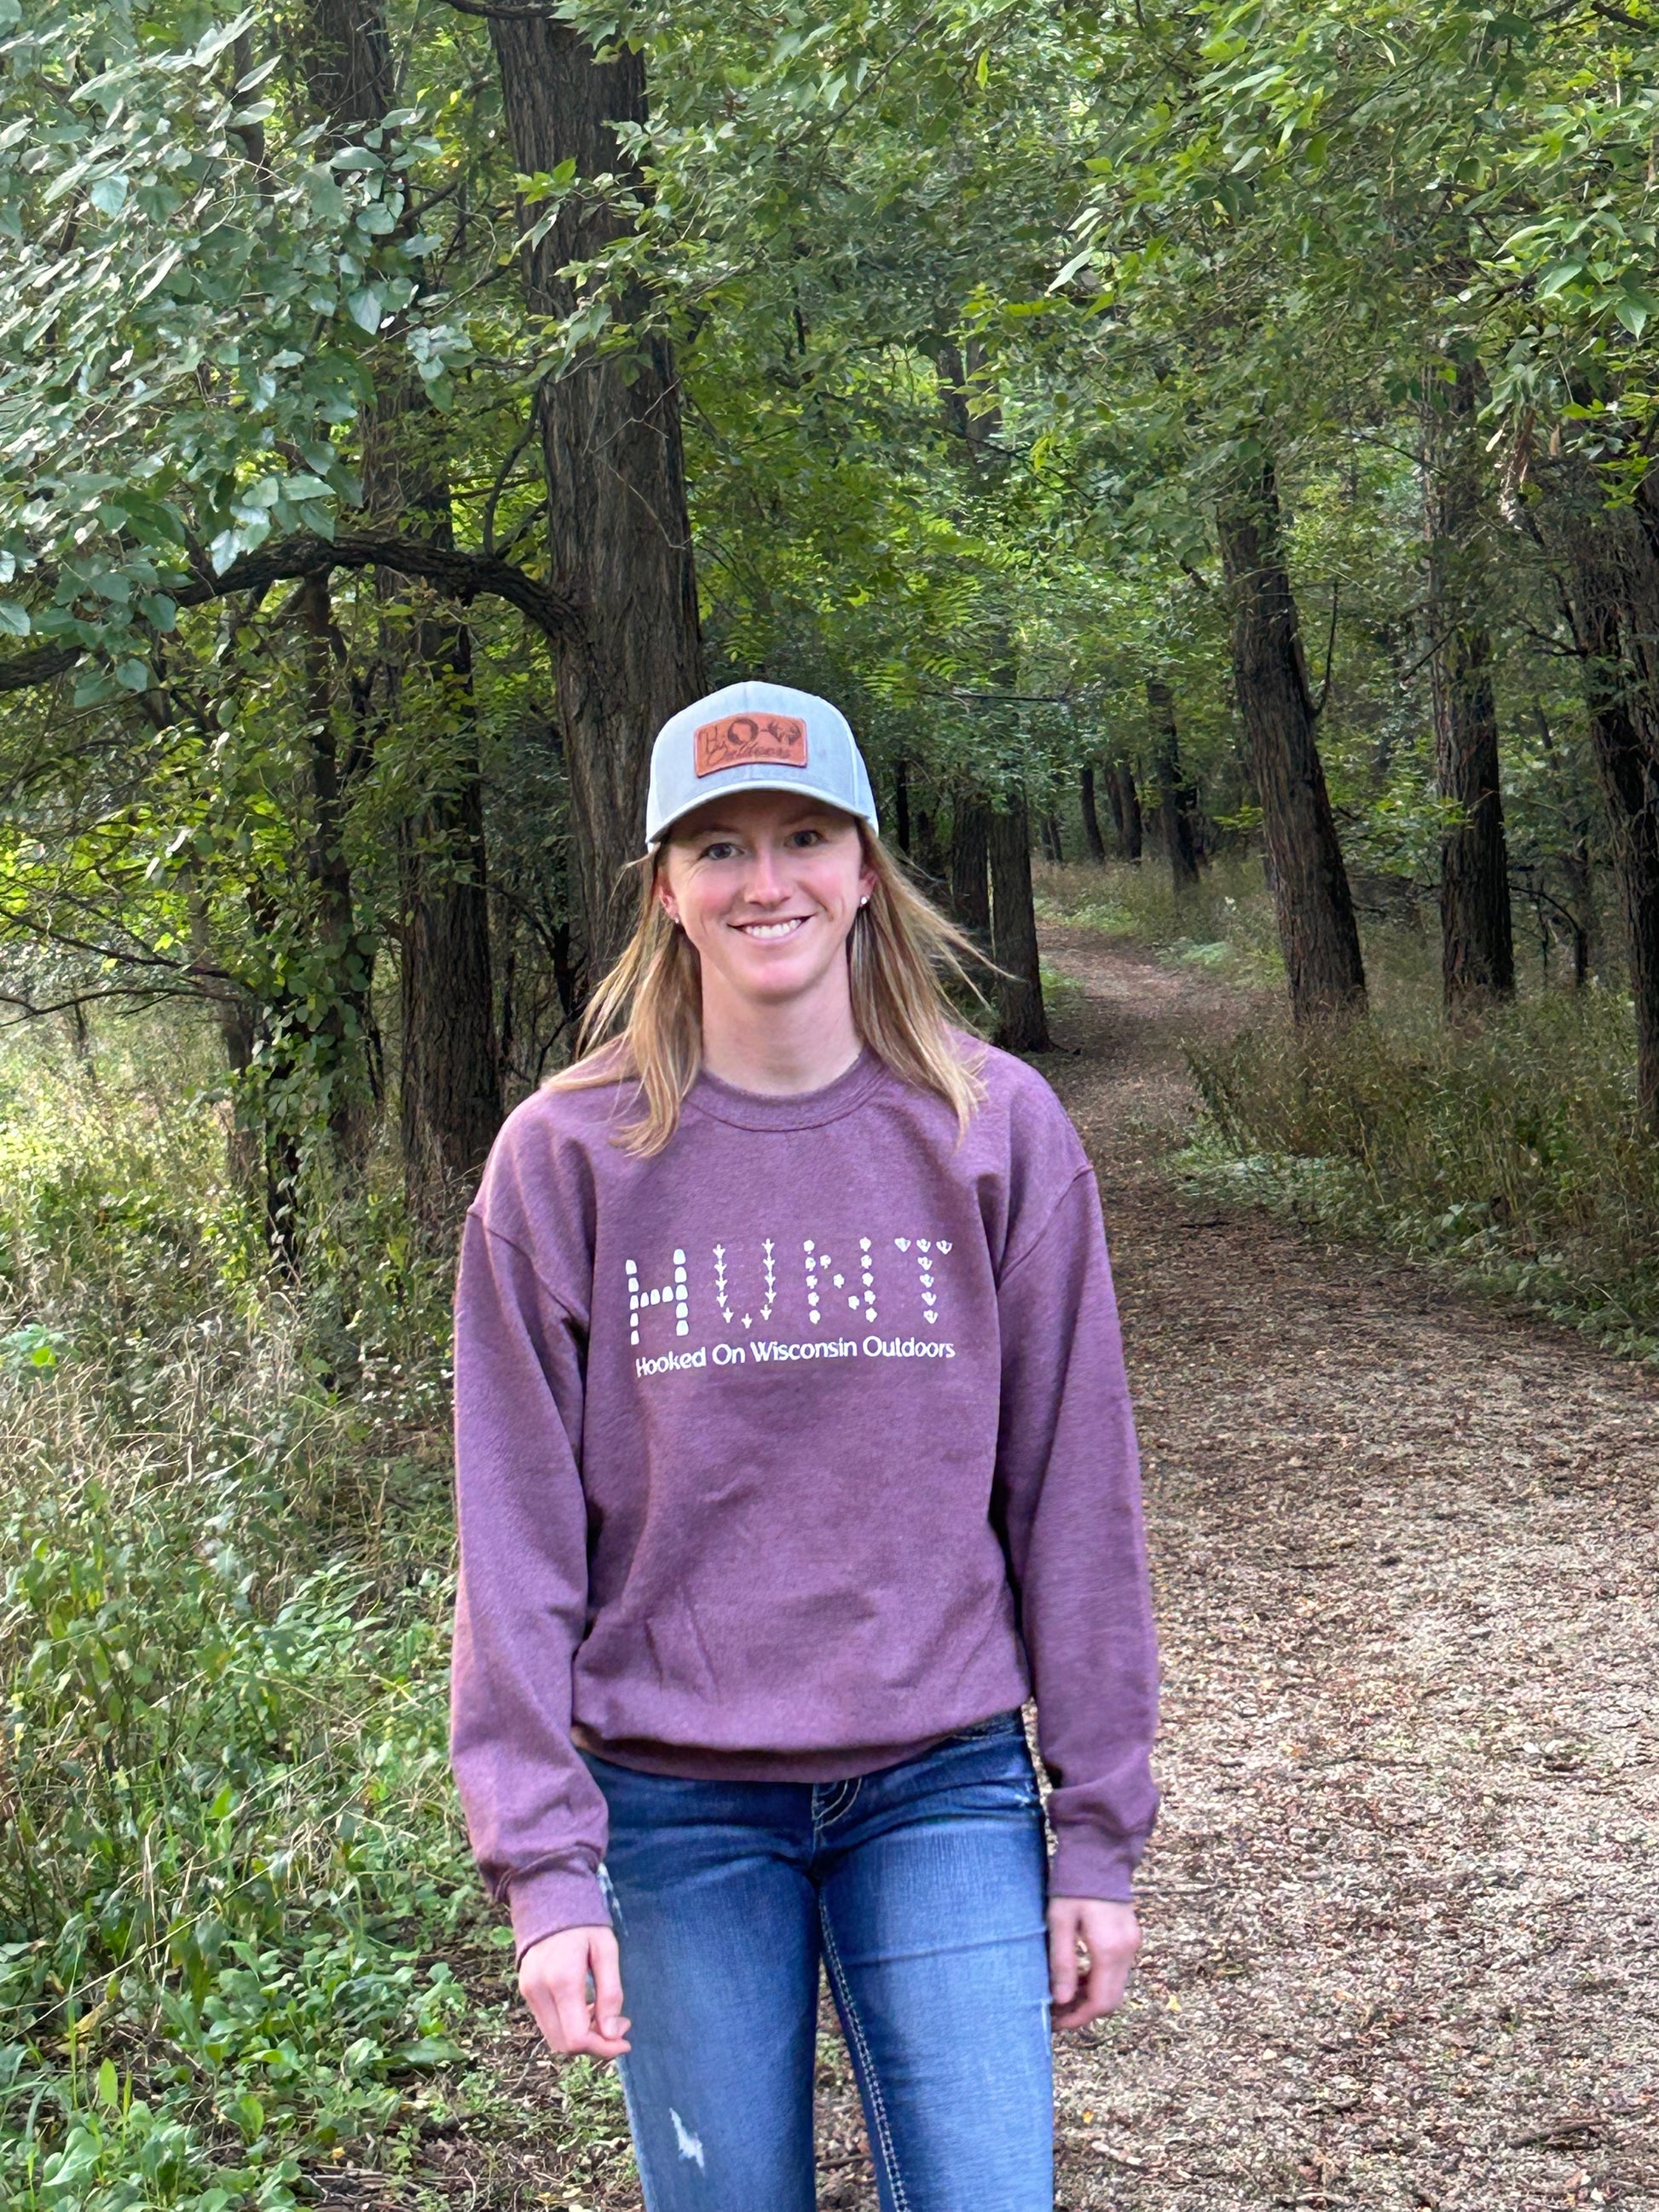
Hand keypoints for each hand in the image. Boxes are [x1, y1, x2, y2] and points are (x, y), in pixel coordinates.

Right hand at [518, 1924, 630, 2059]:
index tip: (626, 2041)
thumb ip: (611, 1993)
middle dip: (595, 2045)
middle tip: (619, 2028)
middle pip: (564, 2044)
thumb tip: (614, 2034)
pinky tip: (585, 2009)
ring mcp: (528, 1992)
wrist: (549, 1899)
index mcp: (562, 1980)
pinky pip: (547, 2024)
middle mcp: (539, 1991)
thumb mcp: (606, 1950)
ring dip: (582, 2038)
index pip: (577, 2038)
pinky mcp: (525, 1991)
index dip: (603, 2048)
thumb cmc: (584, 1923)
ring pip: (554, 2038)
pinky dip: (568, 2027)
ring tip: (603, 2016)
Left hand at [1047, 1896, 1139, 2029]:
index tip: (1057, 2022)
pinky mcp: (1130, 1936)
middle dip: (1086, 2011)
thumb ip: (1062, 1962)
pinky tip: (1080, 1975)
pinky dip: (1100, 1980)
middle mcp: (1127, 1950)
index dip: (1079, 2017)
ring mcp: (1132, 1942)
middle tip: (1058, 2013)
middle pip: (1112, 1999)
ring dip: (1092, 1996)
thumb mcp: (1059, 1922)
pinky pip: (1118, 1970)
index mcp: (1110, 1949)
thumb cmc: (1073, 1884)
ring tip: (1064, 1994)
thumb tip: (1062, 2000)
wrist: (1098, 1852)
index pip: (1100, 2001)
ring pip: (1116, 1986)